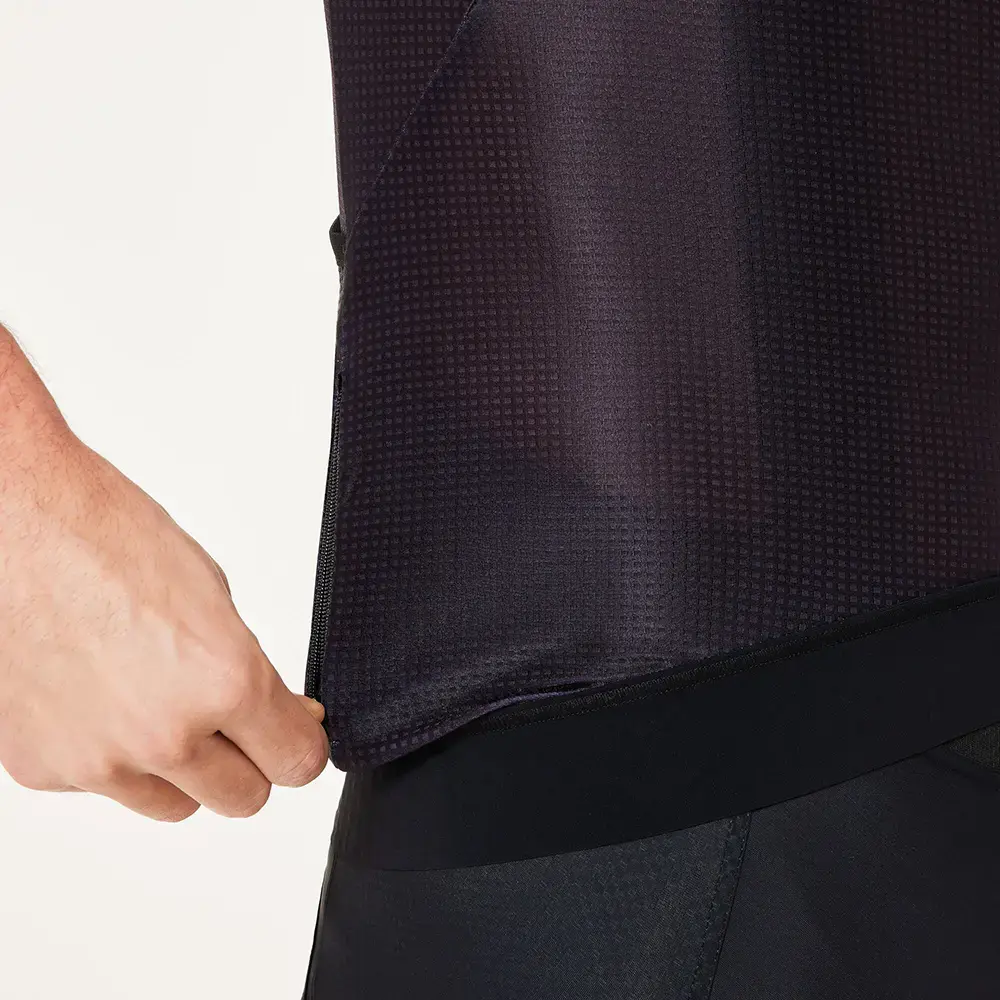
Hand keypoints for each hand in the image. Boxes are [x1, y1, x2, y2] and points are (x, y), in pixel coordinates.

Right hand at [0, 427, 328, 821]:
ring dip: (184, 770)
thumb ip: (250, 671)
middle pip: (243, 799)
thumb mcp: (213, 596)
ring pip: (176, 804)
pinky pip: (107, 786)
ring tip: (160, 705)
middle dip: (250, 763)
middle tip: (236, 725)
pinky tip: (99, 697)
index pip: (296, 762)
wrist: (13, 528)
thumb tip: (280, 714)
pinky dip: (114, 755)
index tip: (296, 735)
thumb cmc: (107, 542)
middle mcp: (166, 735)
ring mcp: (101, 761)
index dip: (301, 746)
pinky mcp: (44, 769)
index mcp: (224, 682)